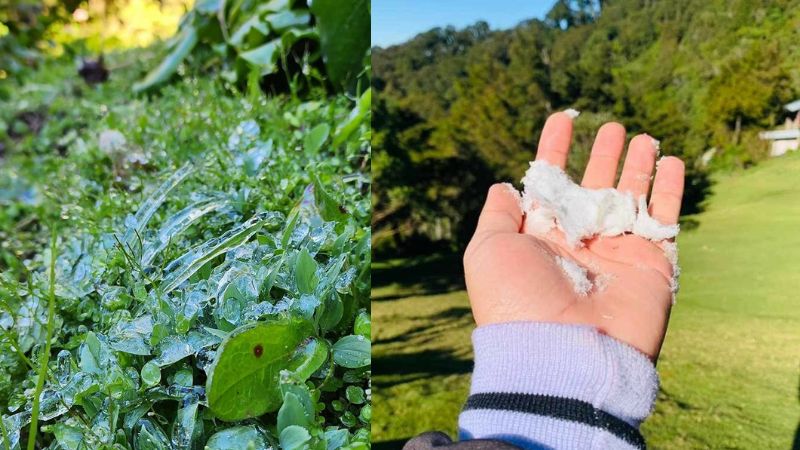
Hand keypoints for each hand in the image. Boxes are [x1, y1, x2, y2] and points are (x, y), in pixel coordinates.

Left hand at [463, 112, 684, 360]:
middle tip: (612, 127)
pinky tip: (671, 162)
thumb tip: (503, 187)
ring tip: (641, 136)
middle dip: (602, 156)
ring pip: (631, 197)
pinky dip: (671, 190)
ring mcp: (617, 252)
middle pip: (594, 187)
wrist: (561, 353)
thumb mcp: (488, 250)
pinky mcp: (652, 265)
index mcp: (541, 236)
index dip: (554, 149)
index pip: (550, 183)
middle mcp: (579, 242)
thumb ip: (498, 215)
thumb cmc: (516, 299)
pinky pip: (665, 219)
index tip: (562, 118)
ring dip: (636, 166)